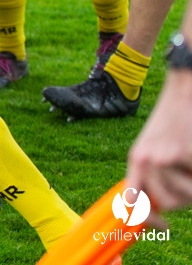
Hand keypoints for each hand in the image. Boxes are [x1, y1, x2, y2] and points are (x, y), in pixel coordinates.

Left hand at [126, 70, 191, 213]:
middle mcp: (146, 160)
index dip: (147, 218)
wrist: (182, 93)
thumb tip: (158, 205)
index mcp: (137, 159)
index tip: (164, 225)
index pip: (133, 199)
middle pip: (166, 202)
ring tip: (190, 159)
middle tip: (188, 177)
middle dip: (182, 197)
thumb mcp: (152, 146)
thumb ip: (152, 173)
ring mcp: (165, 158)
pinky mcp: (184, 154)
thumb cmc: (172, 123)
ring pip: (184, 195)